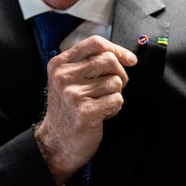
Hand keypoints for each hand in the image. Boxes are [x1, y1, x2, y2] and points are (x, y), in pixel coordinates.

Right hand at [34, 36, 136, 184]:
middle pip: (109, 60)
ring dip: (115, 94)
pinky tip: (102, 114)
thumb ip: (88, 64)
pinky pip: (117, 100)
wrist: (57, 143)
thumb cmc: (68, 110)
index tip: (129, 59)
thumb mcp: (68, 80)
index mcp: (59, 64)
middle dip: (120, 74)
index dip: (117, 49)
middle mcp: (63, 76)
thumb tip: (126, 57)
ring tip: (101, 103)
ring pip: (115, 82)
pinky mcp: (85, 111)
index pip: (94, 43)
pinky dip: (115, 108)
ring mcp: (73, 94)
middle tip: (113, 88)